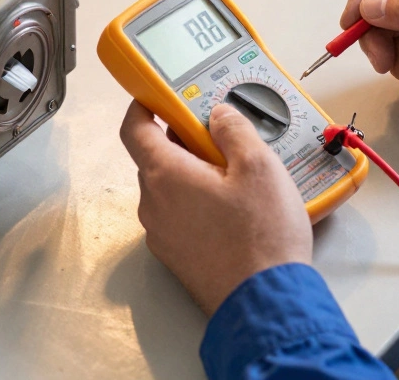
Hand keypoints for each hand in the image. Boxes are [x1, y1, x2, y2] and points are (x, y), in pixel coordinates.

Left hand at [119, 101, 310, 315]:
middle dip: (183, 142)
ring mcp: (162, 235)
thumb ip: (234, 131)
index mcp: (165, 175)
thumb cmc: (261, 236)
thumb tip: (218, 115)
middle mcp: (154, 205)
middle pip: (155, 159)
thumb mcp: (259, 167)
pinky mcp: (177, 257)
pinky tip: (234, 209)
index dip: (143, 106)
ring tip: (236, 176)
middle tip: (219, 136)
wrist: (265, 302)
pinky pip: (179, 217)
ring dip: (193, 175)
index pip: (134, 129)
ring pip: (169, 190)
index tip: (158, 96)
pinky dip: (197, 203)